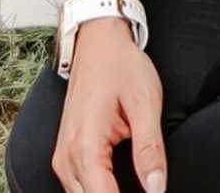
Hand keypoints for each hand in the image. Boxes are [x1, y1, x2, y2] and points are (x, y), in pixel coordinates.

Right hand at [51, 20, 165, 192]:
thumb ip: (150, 149)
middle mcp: (67, 157)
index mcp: (86, 146)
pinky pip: (79, 187)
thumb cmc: (121, 66)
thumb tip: (157, 190)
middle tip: (150, 187)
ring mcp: (62, 157)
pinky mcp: (66, 154)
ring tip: (137, 182)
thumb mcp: (145, 102)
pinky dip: (99, 189)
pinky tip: (121, 183)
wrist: (98, 42)